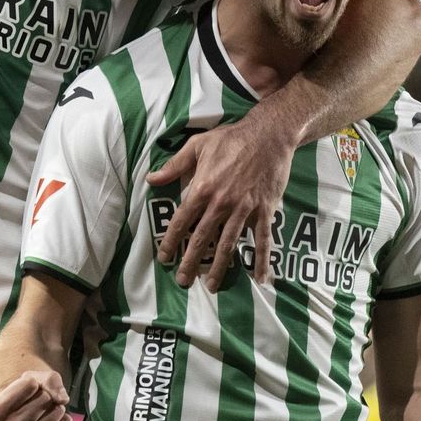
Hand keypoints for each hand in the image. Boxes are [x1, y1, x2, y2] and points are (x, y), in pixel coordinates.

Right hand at [0, 370, 69, 420]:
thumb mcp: (33, 378)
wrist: (28, 419)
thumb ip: (49, 380)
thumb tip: (62, 399)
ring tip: (48, 411)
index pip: (22, 389)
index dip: (30, 383)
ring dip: (58, 406)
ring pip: (57, 411)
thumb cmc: (28, 397)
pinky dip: (65, 419)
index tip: (32, 384)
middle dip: (47, 394)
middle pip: (44, 399)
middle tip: (41, 399)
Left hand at [147, 117, 292, 289]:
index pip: (182, 221)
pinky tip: (261, 278)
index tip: (164, 258)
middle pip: (202, 238)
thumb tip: (151, 179)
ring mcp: (244, 209)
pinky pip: (262, 239)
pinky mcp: (264, 210)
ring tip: (212, 286)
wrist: (269, 135)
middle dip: (191, 262)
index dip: (171, 241)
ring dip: (220, 267)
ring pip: (229, 244)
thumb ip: (174, 165)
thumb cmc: (231, 138)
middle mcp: (221, 203)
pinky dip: (262, 259)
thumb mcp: (198, 145)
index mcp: (203, 188)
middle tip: (183, 281)